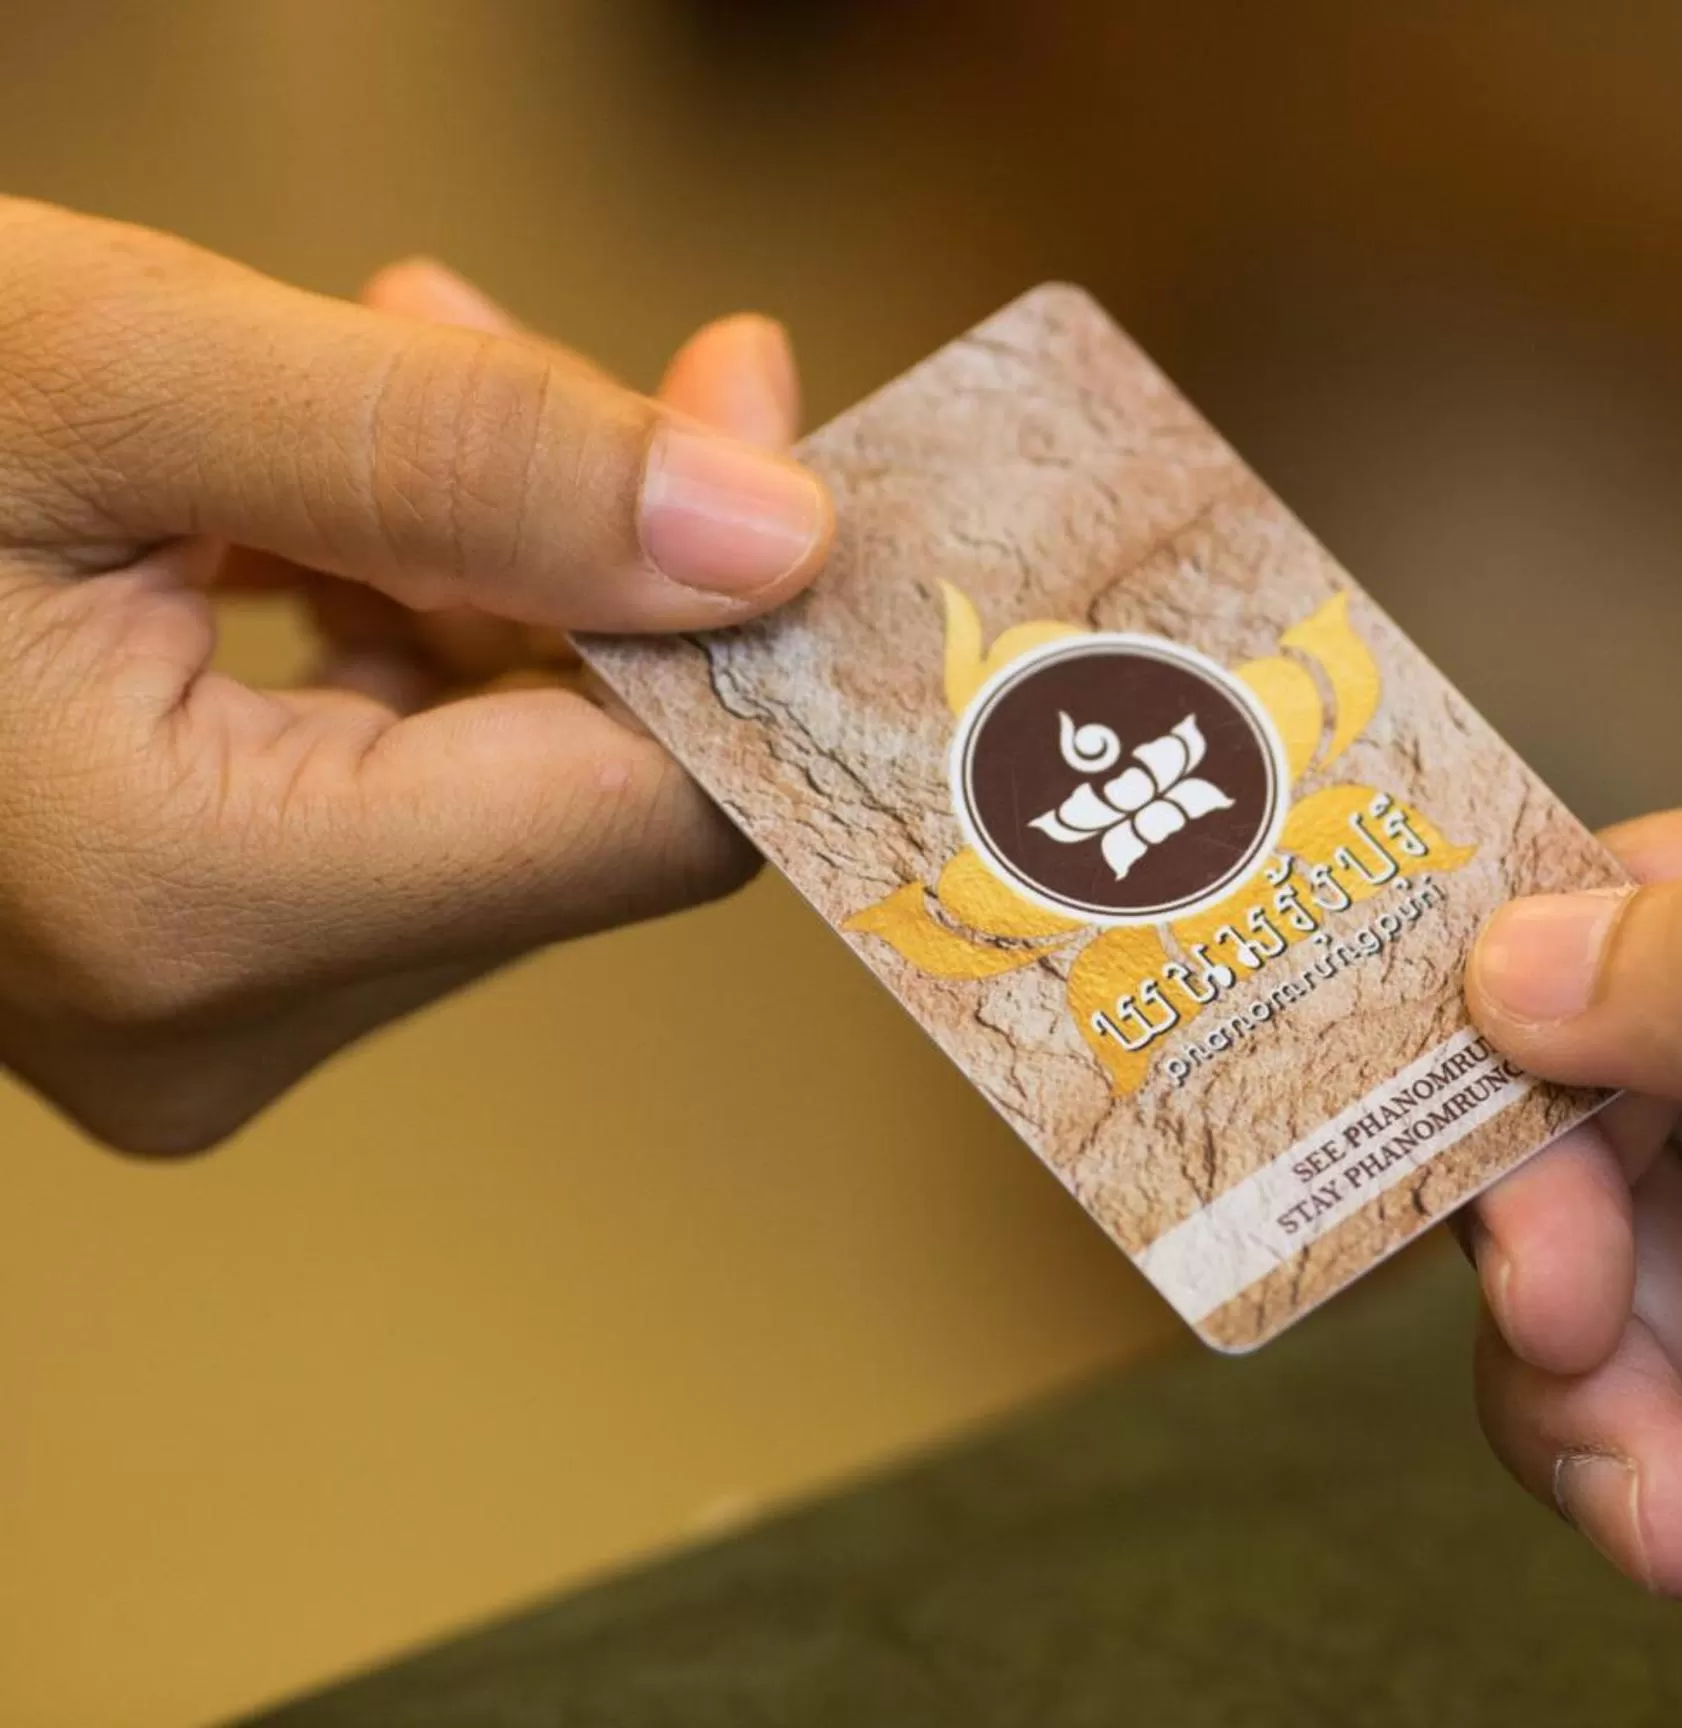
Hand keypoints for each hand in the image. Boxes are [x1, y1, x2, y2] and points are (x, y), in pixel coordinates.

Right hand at [0, 199, 831, 1153]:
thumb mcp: (110, 372)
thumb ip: (461, 456)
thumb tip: (776, 536)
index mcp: (205, 908)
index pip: (654, 817)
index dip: (771, 628)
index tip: (811, 438)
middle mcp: (219, 1015)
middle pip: (581, 794)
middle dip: (618, 556)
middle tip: (589, 351)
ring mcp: (191, 1002)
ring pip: (492, 773)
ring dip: (502, 554)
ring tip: (412, 349)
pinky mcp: (175, 944)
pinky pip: (385, 780)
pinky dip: (405, 611)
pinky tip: (329, 473)